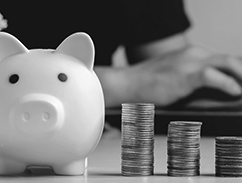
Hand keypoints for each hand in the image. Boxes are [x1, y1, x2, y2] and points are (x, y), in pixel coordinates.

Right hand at [125, 46, 241, 105]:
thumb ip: (193, 78)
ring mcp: (188, 62)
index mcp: (191, 53)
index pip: (224, 59)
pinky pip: (213, 76)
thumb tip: (215, 91)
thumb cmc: (148, 83)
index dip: (237, 70)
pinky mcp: (183, 75)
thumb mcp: (174, 75)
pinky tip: (234, 92)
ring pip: (228, 62)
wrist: (128, 83)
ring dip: (241, 76)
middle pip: (231, 58)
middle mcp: (193, 54)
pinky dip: (228, 84)